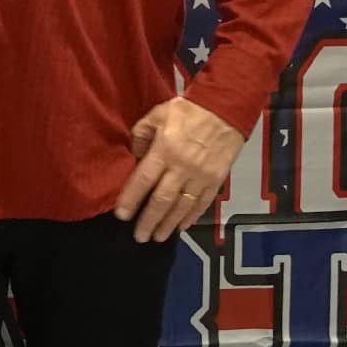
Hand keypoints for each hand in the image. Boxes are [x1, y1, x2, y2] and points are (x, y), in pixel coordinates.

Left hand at [113, 98, 245, 243]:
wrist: (225, 109)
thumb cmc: (187, 111)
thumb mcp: (157, 114)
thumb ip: (141, 135)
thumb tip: (135, 157)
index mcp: (165, 149)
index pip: (144, 180)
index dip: (131, 199)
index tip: (121, 215)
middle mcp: (182, 167)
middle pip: (162, 200)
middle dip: (149, 221)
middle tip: (139, 237)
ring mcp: (201, 176)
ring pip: (182, 207)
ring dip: (168, 224)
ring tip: (158, 237)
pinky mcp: (216, 180)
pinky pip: (202, 203)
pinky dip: (191, 217)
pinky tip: (181, 226)